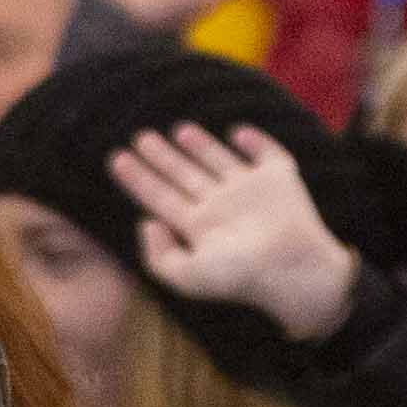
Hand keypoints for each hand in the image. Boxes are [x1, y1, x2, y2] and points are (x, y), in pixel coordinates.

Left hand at [111, 118, 361, 342]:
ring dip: (200, 145)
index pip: (161, 198)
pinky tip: (239, 131)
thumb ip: (158, 256)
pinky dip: (255, 141)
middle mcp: (222, 207)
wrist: (291, 266)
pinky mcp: (279, 178)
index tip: (116, 159)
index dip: (138, 179)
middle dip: (161, 157)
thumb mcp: (187, 277)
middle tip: (140, 136)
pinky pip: (266, 154)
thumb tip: (145, 223)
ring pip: (218, 162)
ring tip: (178, 130)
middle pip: (184, 176)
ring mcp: (249, 191)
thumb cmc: (240, 276)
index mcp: (200, 228)